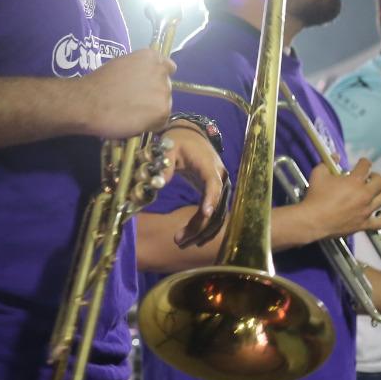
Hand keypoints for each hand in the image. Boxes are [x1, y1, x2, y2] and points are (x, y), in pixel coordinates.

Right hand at [81, 48, 175, 139]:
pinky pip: (161, 121)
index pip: (169, 67)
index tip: (148, 86)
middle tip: (135, 102)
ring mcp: (163, 91)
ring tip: (132, 114)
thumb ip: (138, 69)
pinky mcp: (162, 111)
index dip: (158, 78)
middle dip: (154, 95)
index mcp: (151, 57)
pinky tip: (134, 122)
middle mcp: (161, 72)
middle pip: (166, 87)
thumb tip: (143, 80)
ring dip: (152, 110)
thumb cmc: (99, 83)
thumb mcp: (121, 65)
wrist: (88, 102)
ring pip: (164, 105)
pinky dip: (150, 125)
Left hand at [157, 126, 230, 246]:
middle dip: (199, 226)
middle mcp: (221, 179)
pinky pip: (216, 216)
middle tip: (179, 240)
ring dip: (202, 232)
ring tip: (181, 243)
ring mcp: (222, 188)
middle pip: (216, 207)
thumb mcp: (168, 148)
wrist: (193, 136)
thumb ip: (165, 165)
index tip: (205, 213)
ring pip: (217, 216)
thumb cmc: (178, 142)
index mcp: (210, 166)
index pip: (213, 184)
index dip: (211, 199)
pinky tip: (195, 241)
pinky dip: (206, 229)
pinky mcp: (218, 195)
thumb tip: (158, 184)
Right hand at [298, 157, 380, 241]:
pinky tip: (376, 213)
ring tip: (373, 193)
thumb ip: (328, 163)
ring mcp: (366, 210)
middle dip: (376, 177)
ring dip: (379, 193)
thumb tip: (335, 157)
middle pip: (380, 182)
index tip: (363, 162)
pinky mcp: (364, 224)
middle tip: (369, 177)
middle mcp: (364, 195)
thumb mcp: (318, 174)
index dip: (364, 162)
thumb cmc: (316, 197)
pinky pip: (380, 222)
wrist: (314, 220)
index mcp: (355, 181)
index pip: (366, 166)